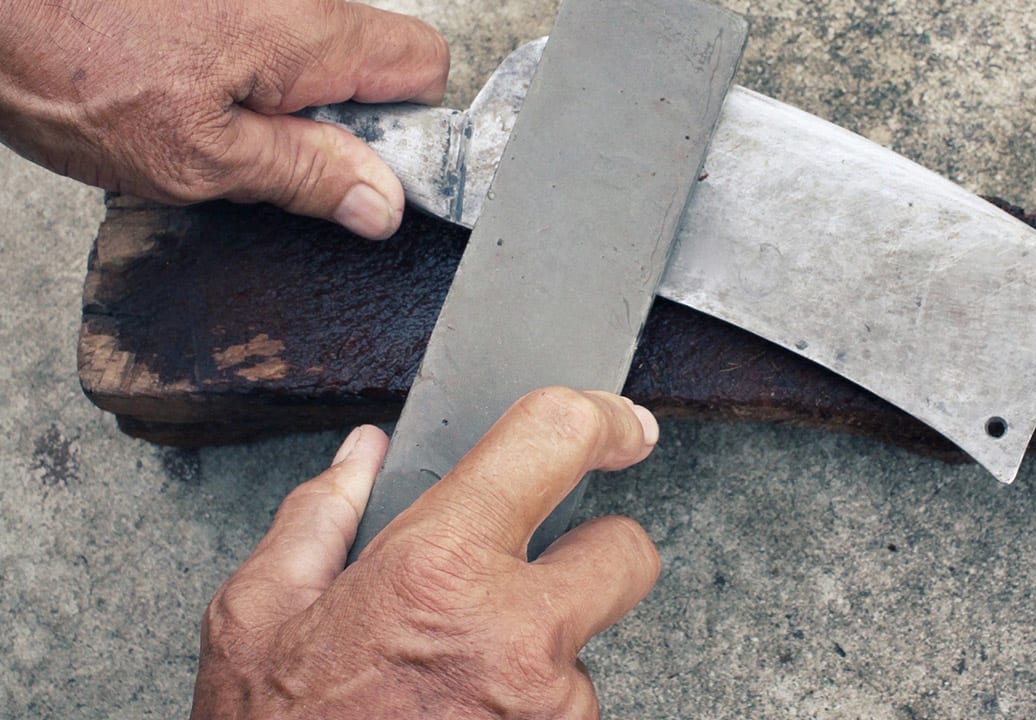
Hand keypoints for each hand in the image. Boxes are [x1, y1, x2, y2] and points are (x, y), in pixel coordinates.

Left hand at [0, 0, 447, 238]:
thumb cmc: (75, 67)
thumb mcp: (204, 158)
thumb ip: (306, 176)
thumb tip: (380, 204)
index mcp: (311, 35)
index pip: (425, 66)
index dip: (410, 125)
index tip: (367, 169)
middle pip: (371, 63)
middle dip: (339, 122)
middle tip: (275, 160)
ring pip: (313, 58)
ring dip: (284, 106)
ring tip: (216, 131)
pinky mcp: (221, 1)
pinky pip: (264, 43)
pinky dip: (242, 80)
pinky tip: (185, 99)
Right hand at [190, 388, 661, 718]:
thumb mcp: (257, 619)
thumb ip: (319, 518)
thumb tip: (364, 457)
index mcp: (438, 569)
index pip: (555, 440)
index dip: (600, 417)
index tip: (620, 426)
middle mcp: (516, 636)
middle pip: (627, 551)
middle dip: (592, 552)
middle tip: (531, 575)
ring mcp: (551, 710)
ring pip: (591, 646)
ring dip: (545, 651)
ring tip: (458, 679)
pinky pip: (571, 711)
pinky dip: (533, 710)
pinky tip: (465, 715)